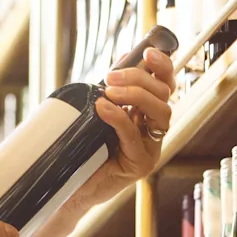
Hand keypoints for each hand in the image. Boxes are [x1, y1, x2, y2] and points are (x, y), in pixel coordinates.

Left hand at [27, 47, 176, 236]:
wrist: (71, 185)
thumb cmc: (85, 149)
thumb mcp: (99, 112)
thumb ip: (113, 88)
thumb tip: (123, 57)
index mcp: (148, 113)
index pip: (166, 85)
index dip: (163, 66)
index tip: (147, 51)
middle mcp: (155, 130)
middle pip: (164, 95)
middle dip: (139, 78)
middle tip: (110, 76)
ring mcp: (151, 148)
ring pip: (160, 113)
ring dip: (135, 95)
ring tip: (108, 91)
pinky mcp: (140, 165)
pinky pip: (135, 137)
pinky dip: (119, 118)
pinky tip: (103, 108)